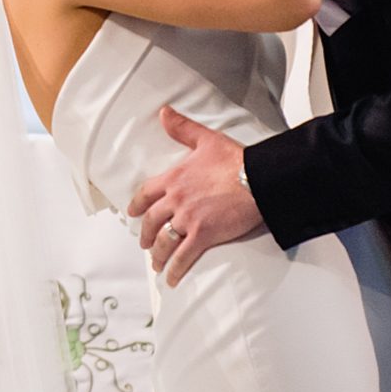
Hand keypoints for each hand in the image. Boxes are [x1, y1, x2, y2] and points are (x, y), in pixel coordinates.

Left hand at [125, 106, 263, 286]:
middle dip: (146, 234)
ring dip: (158, 254)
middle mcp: (176, 199)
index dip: (137, 205)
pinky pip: (183, 257)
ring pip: (164, 241)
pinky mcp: (203, 235)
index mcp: (175, 177)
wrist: (257, 179)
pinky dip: (175, 269)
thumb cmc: (236, 159)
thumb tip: (164, 113)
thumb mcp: (206, 138)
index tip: (133, 212)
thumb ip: (182, 128)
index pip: (146, 193)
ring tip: (157, 263)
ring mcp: (188, 219)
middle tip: (145, 243)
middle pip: (151, 221)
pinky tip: (172, 278)